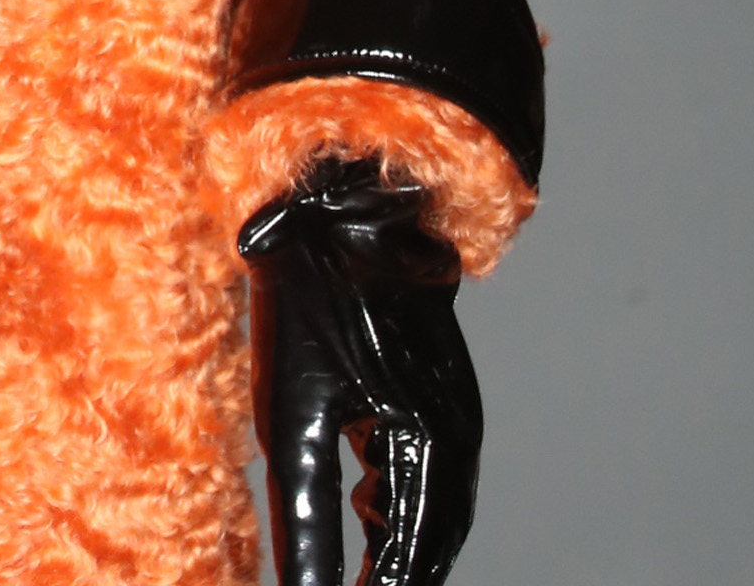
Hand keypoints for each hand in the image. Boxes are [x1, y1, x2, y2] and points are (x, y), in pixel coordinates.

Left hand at [238, 157, 482, 584]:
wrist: (340, 203)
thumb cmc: (312, 302)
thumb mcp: (296, 420)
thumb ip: (309, 521)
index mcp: (430, 444)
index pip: (412, 554)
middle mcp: (456, 433)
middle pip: (435, 539)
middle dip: (397, 572)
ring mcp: (452, 407)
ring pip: (436, 506)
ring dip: (401, 543)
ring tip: (363, 569)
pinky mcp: (435, 387)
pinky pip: (429, 466)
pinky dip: (401, 500)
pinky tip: (367, 503)